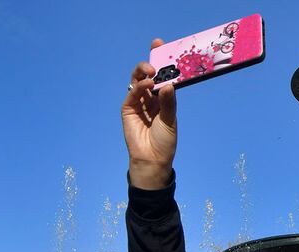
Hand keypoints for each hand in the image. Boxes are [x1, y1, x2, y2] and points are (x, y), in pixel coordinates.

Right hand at [123, 39, 176, 188]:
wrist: (152, 159)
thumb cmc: (164, 141)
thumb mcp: (170, 120)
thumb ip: (169, 102)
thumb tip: (168, 83)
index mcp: (162, 99)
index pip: (161, 76)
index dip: (160, 60)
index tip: (160, 44)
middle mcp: (150, 98)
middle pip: (148, 75)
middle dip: (151, 61)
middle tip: (156, 53)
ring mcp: (138, 102)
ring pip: (138, 81)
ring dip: (144, 72)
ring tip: (152, 70)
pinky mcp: (128, 109)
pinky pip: (132, 93)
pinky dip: (139, 87)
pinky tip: (147, 84)